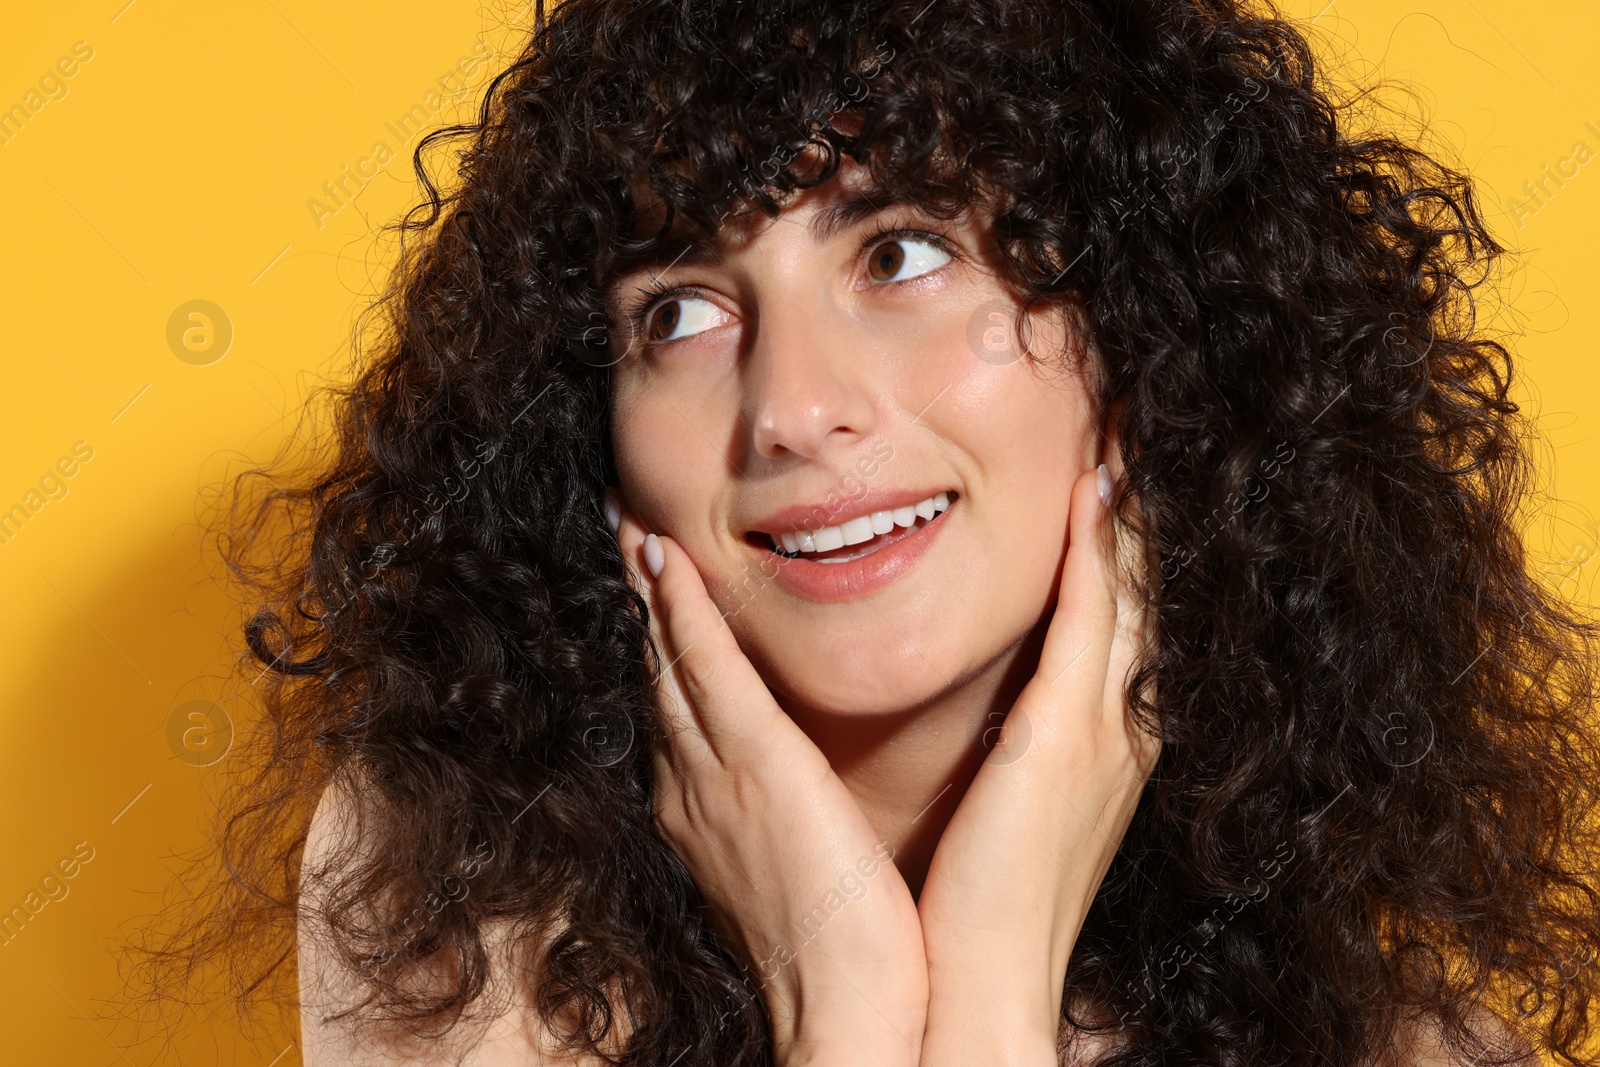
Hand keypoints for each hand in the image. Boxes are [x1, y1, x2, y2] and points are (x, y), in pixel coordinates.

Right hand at [608, 492, 928, 1066]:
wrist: (846, 1012)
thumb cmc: (837, 948)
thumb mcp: (793, 865)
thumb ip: (779, 814)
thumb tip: (792, 787)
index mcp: (704, 809)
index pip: (676, 705)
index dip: (657, 642)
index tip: (648, 584)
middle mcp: (693, 785)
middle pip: (657, 673)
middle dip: (637, 603)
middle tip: (619, 528)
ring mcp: (716, 775)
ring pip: (671, 661)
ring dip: (648, 590)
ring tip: (629, 524)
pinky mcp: (758, 769)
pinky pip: (710, 674)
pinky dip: (684, 614)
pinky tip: (666, 564)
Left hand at [915, 464, 1159, 1065]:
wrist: (978, 985)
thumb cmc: (981, 899)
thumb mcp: (1013, 804)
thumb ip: (1021, 741)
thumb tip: (1006, 701)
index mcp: (1104, 740)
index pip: (1127, 613)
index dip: (1132, 538)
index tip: (1121, 464)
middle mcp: (1122, 726)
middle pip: (1146, 588)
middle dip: (1146, 504)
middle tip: (1142, 416)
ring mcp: (1104, 731)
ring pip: (1132, 590)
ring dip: (1134, 507)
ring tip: (1131, 424)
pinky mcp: (1066, 741)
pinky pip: (1093, 624)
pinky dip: (1103, 554)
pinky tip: (1100, 491)